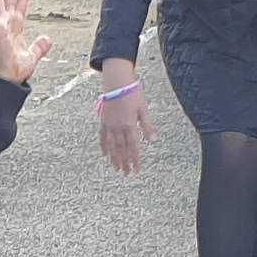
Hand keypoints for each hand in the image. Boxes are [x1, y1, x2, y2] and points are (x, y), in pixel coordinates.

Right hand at [94, 57, 151, 171]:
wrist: (117, 83)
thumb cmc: (133, 94)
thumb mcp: (144, 110)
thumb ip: (148, 126)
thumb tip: (154, 140)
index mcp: (129, 126)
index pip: (133, 147)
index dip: (135, 159)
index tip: (137, 169)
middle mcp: (118, 128)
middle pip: (122, 150)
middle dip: (125, 162)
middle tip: (126, 173)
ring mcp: (110, 125)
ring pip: (112, 146)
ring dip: (115, 158)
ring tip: (117, 168)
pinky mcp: (104, 121)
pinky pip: (103, 137)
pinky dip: (104, 146)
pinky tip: (106, 154)